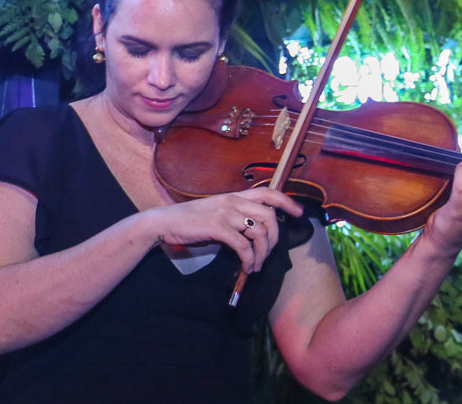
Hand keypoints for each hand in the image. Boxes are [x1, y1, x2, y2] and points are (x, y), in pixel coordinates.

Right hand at [143, 188, 304, 273]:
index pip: (267, 192)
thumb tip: (252, 235)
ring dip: (262, 254)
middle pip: (270, 217)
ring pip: (260, 233)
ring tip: (255, 266)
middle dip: (275, 239)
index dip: (287, 202)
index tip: (298, 213)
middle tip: (268, 254)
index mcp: (233, 196)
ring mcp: (226, 213)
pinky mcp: (218, 228)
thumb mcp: (215, 214)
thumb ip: (234, 219)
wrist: (163, 223)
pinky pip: (244, 246)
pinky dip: (249, 260)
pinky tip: (246, 267)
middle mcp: (232, 201)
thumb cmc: (187, 222)